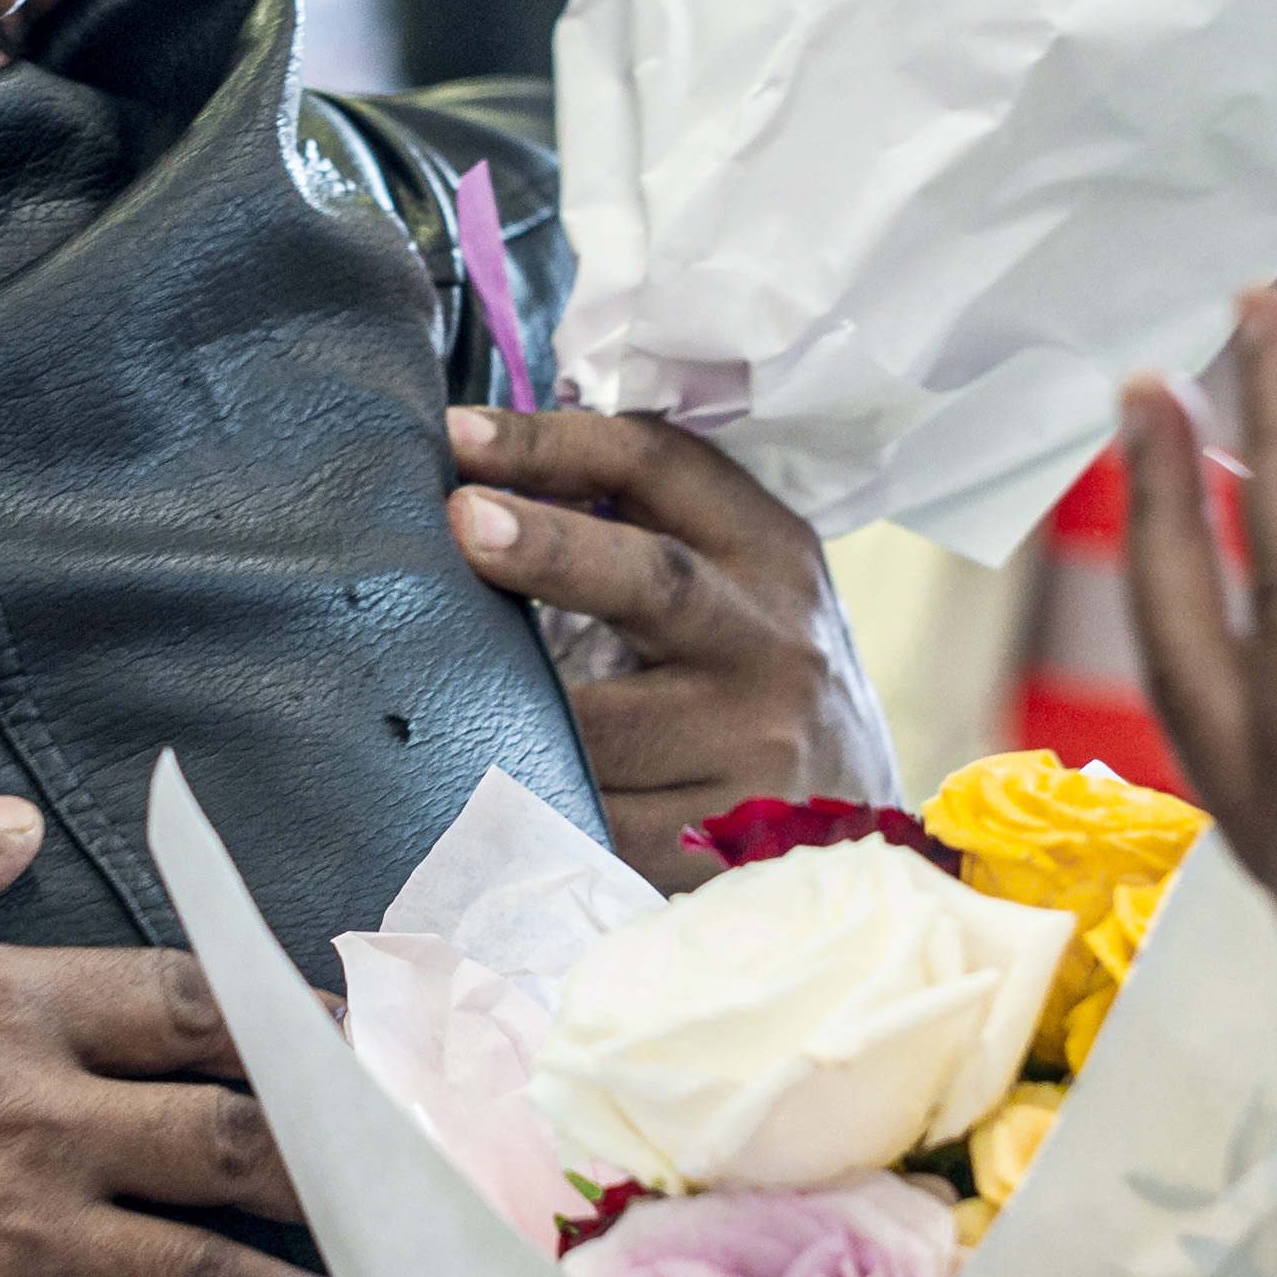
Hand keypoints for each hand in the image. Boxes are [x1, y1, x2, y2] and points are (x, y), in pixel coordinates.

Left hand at [447, 404, 899, 892]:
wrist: (855, 822)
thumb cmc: (758, 674)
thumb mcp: (740, 579)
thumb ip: (645, 521)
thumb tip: (482, 473)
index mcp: (769, 552)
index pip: (660, 467)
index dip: (553, 443)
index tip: (456, 436)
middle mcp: (770, 645)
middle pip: (655, 582)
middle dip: (551, 547)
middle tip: (459, 520)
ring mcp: (751, 751)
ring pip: (604, 728)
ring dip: (506, 706)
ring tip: (422, 689)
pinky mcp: (719, 840)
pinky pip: (597, 822)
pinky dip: (529, 803)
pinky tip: (467, 792)